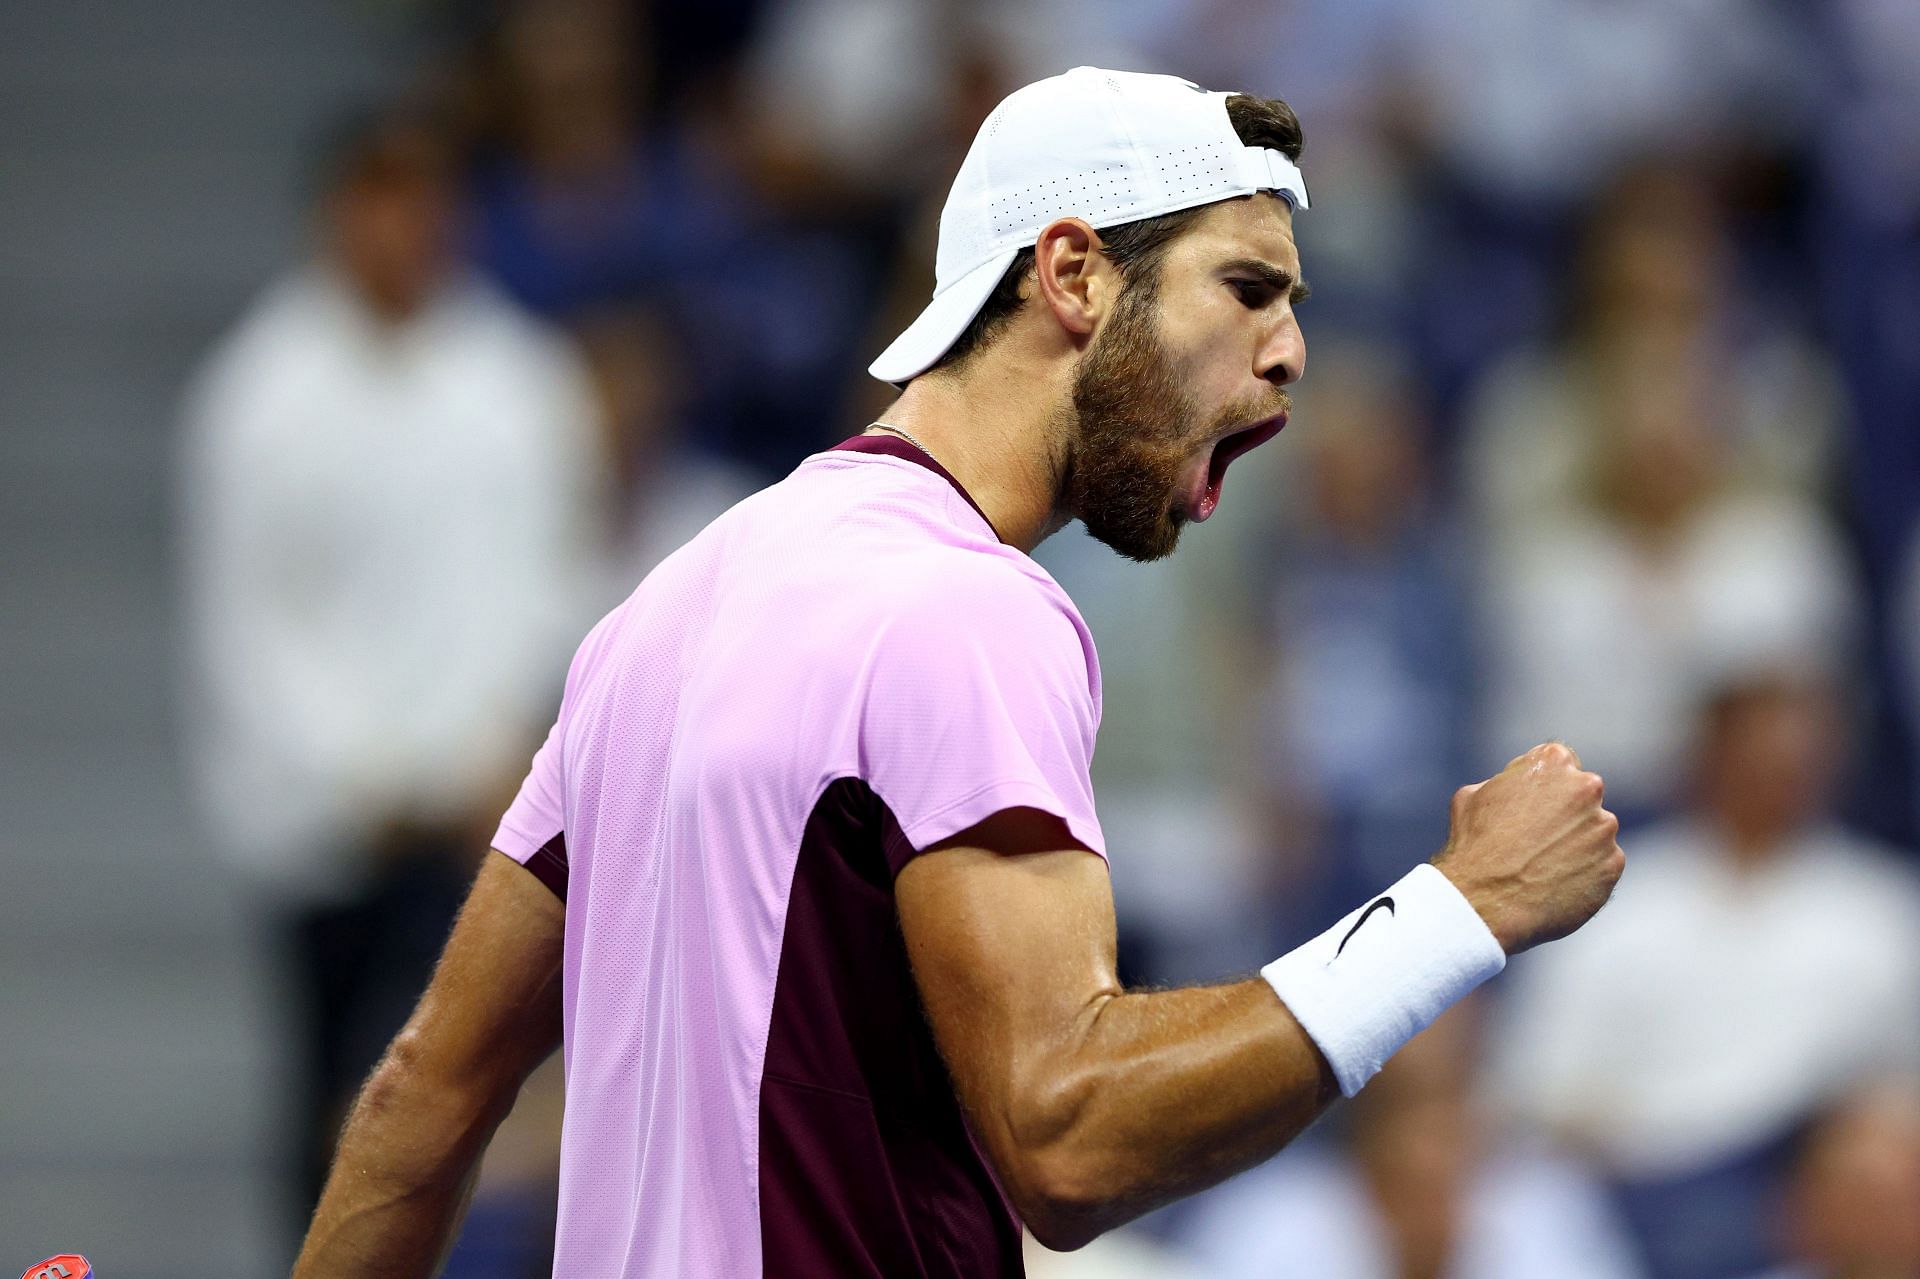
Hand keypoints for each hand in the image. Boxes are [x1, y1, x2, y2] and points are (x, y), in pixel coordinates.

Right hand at [1432, 742, 1623, 954]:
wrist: (1485, 901)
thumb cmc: (1473, 845)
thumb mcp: (1473, 795)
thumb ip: (1507, 783)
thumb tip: (1516, 791)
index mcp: (1552, 761)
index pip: (1560, 763)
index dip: (1543, 786)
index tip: (1530, 806)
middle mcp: (1586, 788)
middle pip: (1582, 796)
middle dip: (1564, 813)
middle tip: (1535, 840)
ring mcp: (1603, 828)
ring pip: (1594, 832)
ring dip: (1576, 845)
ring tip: (1540, 868)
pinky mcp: (1613, 864)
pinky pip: (1601, 865)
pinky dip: (1584, 874)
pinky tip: (1553, 885)